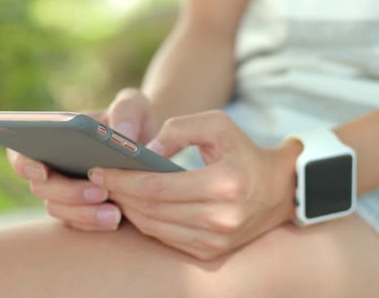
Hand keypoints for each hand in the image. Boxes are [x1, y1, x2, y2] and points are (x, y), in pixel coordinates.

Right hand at [8, 88, 156, 230]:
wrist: (152, 149)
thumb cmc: (134, 122)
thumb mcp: (135, 106)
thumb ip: (125, 112)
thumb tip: (121, 134)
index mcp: (55, 137)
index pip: (23, 151)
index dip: (24, 163)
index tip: (42, 171)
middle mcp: (54, 167)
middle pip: (42, 187)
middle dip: (69, 192)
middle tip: (100, 192)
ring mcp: (66, 192)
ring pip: (60, 210)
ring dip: (84, 213)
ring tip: (115, 214)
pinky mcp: (83, 211)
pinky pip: (79, 223)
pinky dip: (95, 223)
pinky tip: (117, 220)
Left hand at [88, 110, 300, 259]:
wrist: (280, 190)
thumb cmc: (244, 151)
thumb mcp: (218, 125)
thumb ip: (179, 129)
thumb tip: (146, 152)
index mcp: (223, 184)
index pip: (156, 187)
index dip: (122, 179)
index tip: (98, 169)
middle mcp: (221, 218)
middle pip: (150, 210)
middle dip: (119, 193)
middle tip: (100, 179)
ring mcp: (216, 240)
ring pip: (154, 228)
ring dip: (128, 209)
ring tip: (115, 190)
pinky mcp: (211, 252)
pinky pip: (166, 239)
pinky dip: (146, 222)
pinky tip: (137, 205)